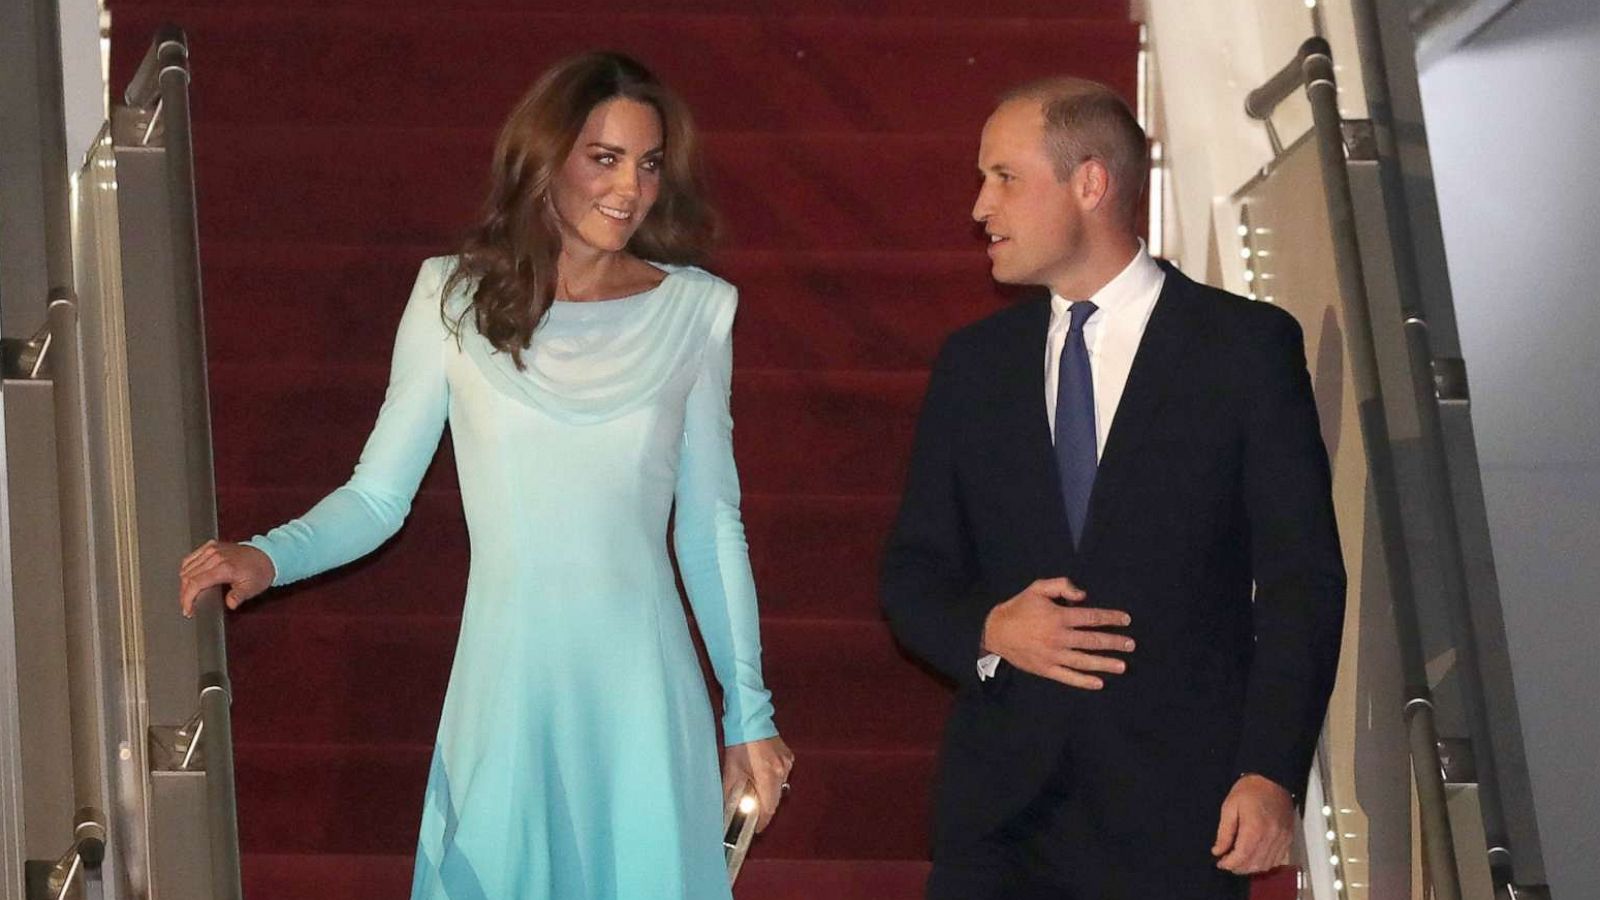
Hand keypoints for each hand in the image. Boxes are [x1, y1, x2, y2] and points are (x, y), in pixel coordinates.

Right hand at [178, 540, 274, 616]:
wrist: (267, 556)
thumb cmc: (259, 572)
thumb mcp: (251, 588)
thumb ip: (238, 596)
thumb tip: (230, 603)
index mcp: (224, 567)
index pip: (195, 583)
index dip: (187, 598)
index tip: (188, 610)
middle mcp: (215, 556)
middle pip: (188, 576)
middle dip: (184, 594)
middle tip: (189, 606)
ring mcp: (212, 549)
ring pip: (186, 567)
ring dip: (184, 583)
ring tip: (189, 595)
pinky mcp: (210, 546)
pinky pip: (191, 558)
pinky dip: (186, 570)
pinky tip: (190, 579)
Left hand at [721, 735, 794, 832]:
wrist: (750, 718)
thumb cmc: (739, 742)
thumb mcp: (731, 770)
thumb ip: (732, 793)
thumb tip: (728, 810)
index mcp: (767, 776)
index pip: (769, 809)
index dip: (762, 822)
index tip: (755, 829)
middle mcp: (781, 771)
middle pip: (775, 800)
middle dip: (763, 807)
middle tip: (751, 810)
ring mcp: (787, 764)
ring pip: (779, 788)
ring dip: (768, 792)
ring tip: (754, 789)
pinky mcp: (788, 757)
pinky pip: (782, 776)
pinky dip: (772, 780)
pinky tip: (761, 774)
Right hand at [980, 578, 1132, 689]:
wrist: (995, 631)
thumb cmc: (1019, 608)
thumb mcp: (1037, 588)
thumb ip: (1061, 585)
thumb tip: (1083, 596)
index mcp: (1058, 616)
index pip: (1092, 617)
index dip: (1111, 618)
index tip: (1126, 620)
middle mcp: (1059, 637)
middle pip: (1093, 641)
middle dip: (1114, 643)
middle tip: (1131, 645)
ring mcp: (1053, 656)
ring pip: (1084, 661)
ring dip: (1105, 664)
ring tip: (1122, 666)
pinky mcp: (1046, 669)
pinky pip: (1068, 677)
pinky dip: (1084, 681)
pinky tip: (1099, 683)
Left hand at [1212, 774, 1294, 873]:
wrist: (1273, 780)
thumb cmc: (1251, 790)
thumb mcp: (1229, 807)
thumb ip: (1224, 832)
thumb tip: (1218, 850)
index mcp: (1255, 827)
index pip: (1242, 856)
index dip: (1229, 863)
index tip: (1221, 862)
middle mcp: (1271, 836)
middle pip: (1255, 864)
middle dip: (1238, 867)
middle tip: (1227, 862)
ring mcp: (1282, 838)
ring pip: (1267, 865)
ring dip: (1251, 867)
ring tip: (1239, 860)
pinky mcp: (1288, 838)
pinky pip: (1277, 859)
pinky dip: (1265, 863)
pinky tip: (1254, 857)